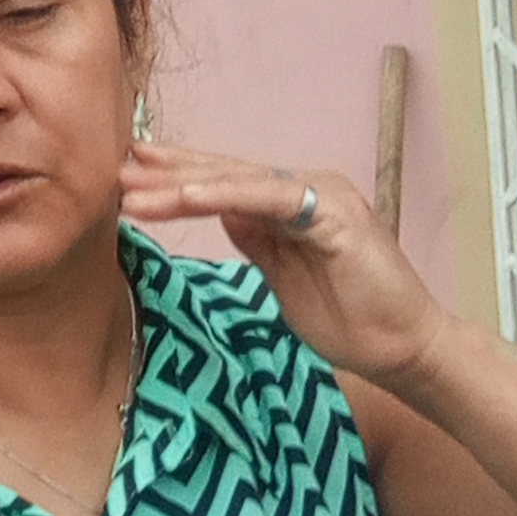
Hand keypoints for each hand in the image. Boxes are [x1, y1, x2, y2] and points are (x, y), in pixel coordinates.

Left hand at [119, 140, 449, 390]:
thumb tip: (221, 213)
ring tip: (132, 189)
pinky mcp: (335, 214)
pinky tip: (184, 196)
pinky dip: (223, 195)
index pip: (224, 183)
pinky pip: (268, 199)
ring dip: (181, 185)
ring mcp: (323, 195)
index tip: (129, 176)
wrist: (403, 348)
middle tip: (114, 167)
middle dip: (167, 172)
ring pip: (237, 181)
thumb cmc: (351, 321)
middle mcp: (306, 188)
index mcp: (293, 203)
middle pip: (224, 173)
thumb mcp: (283, 277)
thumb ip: (257, 241)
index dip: (177, 178)